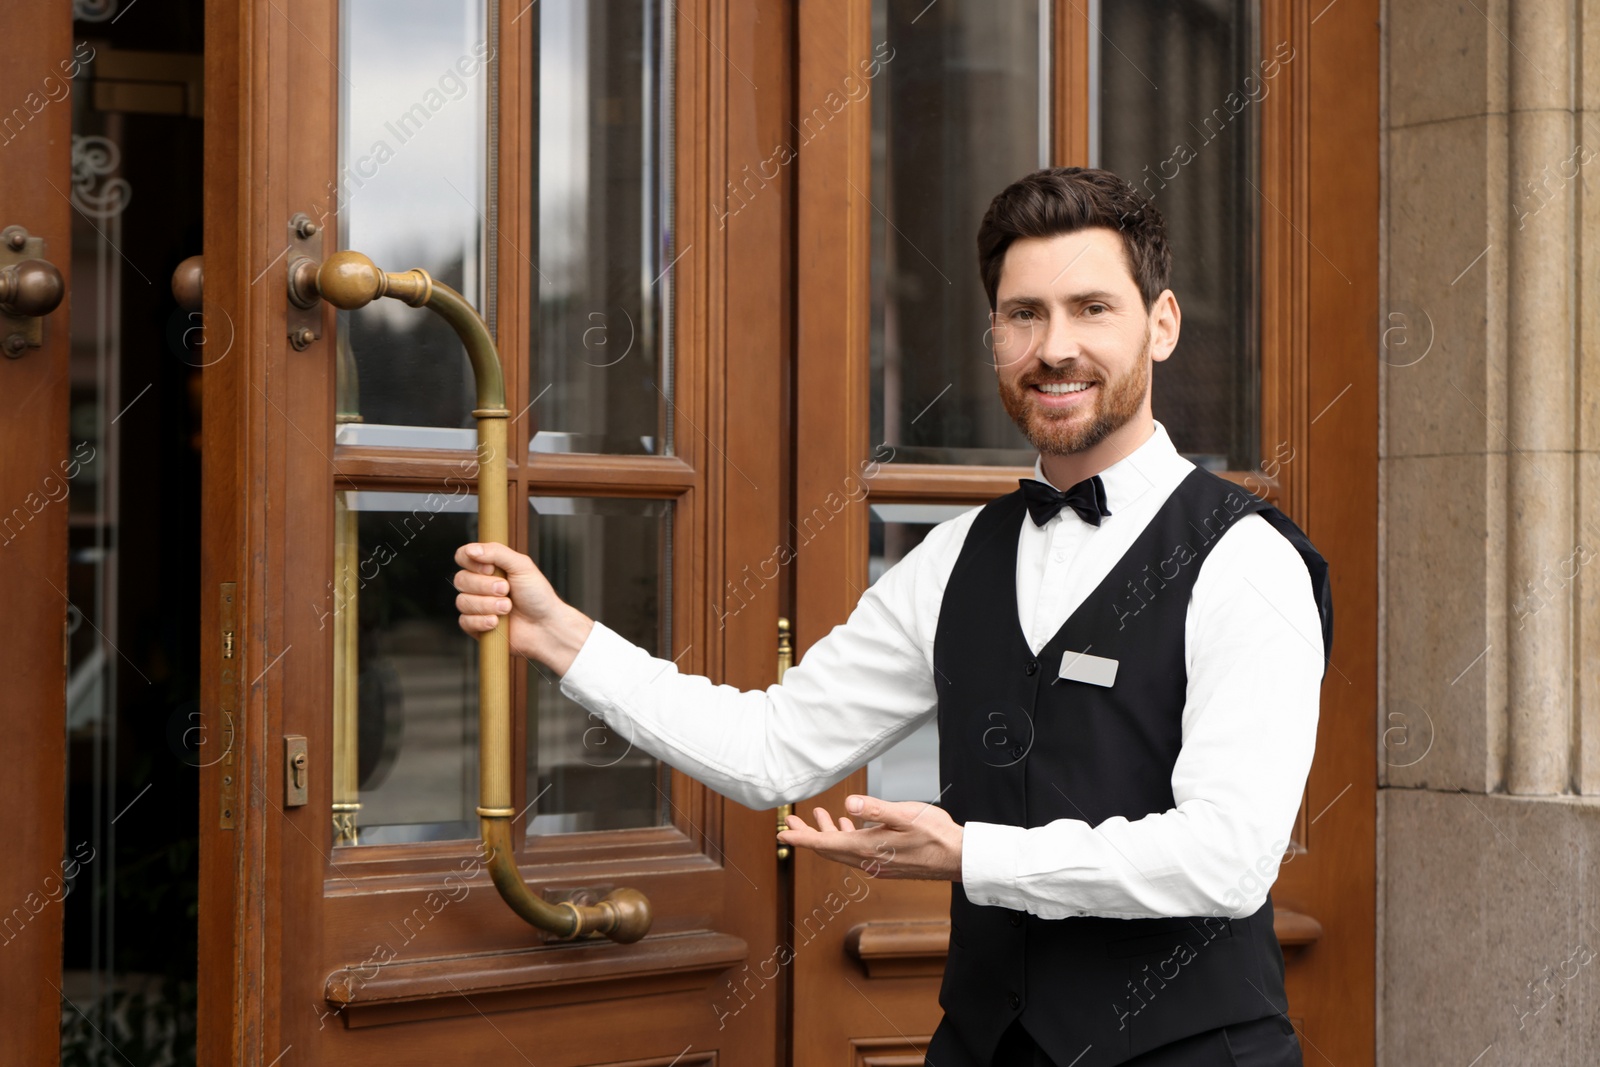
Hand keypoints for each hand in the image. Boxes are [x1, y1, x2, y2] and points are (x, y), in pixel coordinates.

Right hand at [452, 542, 592, 672]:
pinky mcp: (476, 626)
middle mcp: (479, 585)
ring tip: (508, 607)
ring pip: (462, 602)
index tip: (491, 569)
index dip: (472, 562)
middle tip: (506, 590)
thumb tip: (471, 550)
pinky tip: (497, 622)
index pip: (463, 556)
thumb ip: (497, 553)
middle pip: (461, 579)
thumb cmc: (538, 595)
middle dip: (485, 586)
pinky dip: (482, 621)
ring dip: (487, 605)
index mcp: (489, 567)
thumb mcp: (522, 566)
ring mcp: (476, 606)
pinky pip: (464, 621)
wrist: (546, 626)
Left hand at [777, 794, 963, 880]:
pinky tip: (847, 826)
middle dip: (807, 835)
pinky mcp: (885, 863)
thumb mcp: (906, 815)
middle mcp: (867, 861)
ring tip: (815, 817)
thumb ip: (876, 809)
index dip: (801, 838)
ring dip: (826, 835)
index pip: (825, 845)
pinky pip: (855, 852)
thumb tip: (848, 805)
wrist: (958, 858)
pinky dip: (845, 838)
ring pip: (841, 851)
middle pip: (828, 849)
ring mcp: (876, 864)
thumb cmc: (936, 835)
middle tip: (790, 822)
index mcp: (867, 848)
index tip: (782, 833)